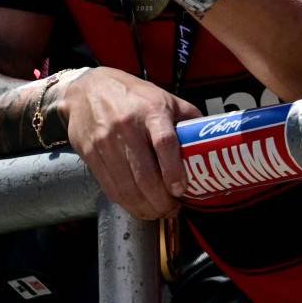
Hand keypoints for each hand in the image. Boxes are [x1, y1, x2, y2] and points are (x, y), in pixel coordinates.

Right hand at [60, 66, 199, 221]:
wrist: (87, 89)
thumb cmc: (133, 95)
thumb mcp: (165, 98)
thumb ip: (188, 119)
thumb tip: (214, 141)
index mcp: (152, 111)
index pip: (164, 142)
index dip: (173, 170)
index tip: (180, 190)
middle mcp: (127, 127)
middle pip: (145, 174)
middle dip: (161, 200)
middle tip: (173, 209)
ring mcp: (106, 142)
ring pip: (126, 186)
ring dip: (145, 207)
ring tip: (159, 212)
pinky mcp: (91, 155)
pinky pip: (110, 187)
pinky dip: (127, 203)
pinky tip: (139, 207)